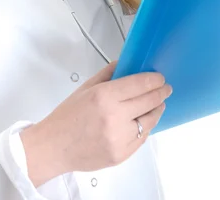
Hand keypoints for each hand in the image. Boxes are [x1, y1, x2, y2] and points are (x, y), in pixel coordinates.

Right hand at [21, 61, 171, 180]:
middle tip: (165, 89)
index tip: (160, 78)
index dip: (154, 80)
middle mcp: (114, 117)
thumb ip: (107, 74)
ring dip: (157, 110)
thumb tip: (125, 64)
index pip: (139, 84)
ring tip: (158, 104)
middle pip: (148, 101)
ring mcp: (119, 138)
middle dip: (161, 93)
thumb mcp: (85, 88)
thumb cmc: (66, 116)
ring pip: (150, 121)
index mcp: (104, 96)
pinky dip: (146, 128)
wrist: (54, 146)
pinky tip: (144, 121)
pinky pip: (142, 139)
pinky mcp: (122, 154)